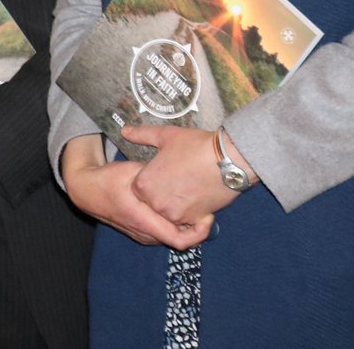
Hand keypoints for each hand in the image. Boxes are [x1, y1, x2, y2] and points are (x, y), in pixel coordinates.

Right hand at [59, 135, 209, 249]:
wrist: (86, 191)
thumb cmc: (108, 179)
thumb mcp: (132, 171)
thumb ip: (155, 174)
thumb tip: (181, 168)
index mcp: (142, 219)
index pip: (180, 240)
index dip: (200, 232)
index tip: (208, 216)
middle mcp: (143, 232)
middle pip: (181, 240)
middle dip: (196, 228)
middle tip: (205, 208)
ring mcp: (141, 235)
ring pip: (172, 237)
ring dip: (185, 226)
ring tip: (194, 208)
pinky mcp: (141, 233)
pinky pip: (164, 234)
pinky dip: (175, 225)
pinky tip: (179, 209)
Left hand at [124, 125, 242, 226]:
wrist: (229, 160)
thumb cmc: (195, 146)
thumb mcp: (165, 136)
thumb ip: (141, 136)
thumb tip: (124, 131)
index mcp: (143, 184)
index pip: (140, 189)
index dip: (153, 179)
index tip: (166, 171)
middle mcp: (155, 203)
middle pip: (154, 202)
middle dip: (165, 192)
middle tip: (180, 178)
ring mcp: (174, 215)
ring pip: (171, 212)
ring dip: (178, 203)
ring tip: (190, 186)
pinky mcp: (194, 221)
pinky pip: (188, 221)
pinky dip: (193, 212)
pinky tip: (200, 196)